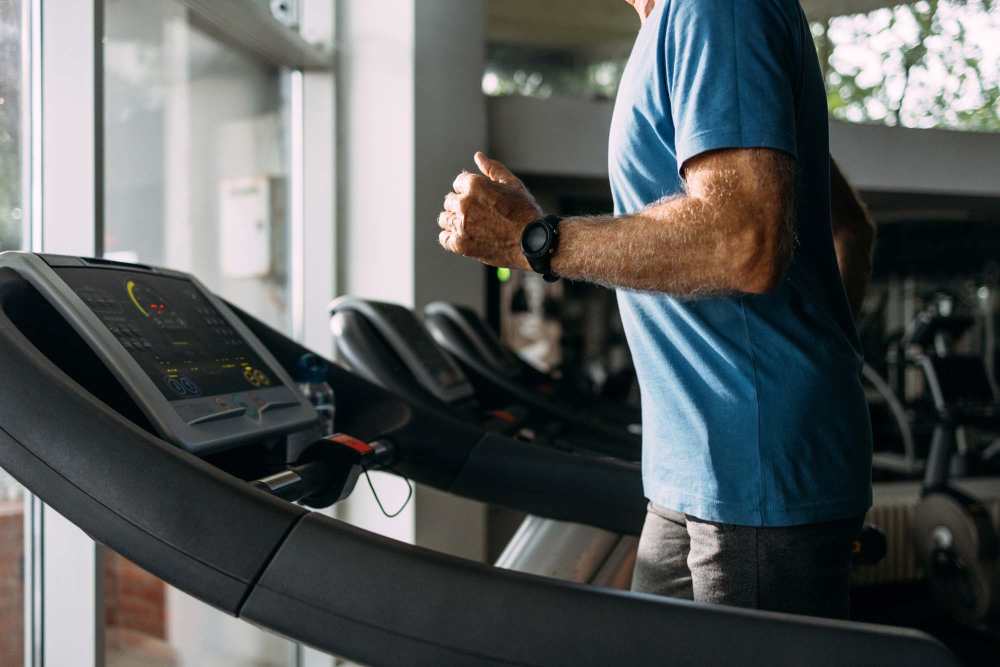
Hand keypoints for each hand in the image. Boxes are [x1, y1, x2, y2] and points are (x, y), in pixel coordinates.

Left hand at [438, 152, 542, 269]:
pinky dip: (452, 238)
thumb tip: (478, 156)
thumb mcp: (513, 185)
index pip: (459, 183)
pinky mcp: (460, 244)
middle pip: (450, 201)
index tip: (481, 200)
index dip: (470, 190)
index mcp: (475, 185)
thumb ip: (493, 169)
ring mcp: (461, 225)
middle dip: (461, 205)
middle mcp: (464, 203)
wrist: (533, 242)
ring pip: (444, 219)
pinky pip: (444, 239)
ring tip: (472, 227)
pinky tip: (466, 238)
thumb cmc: (526, 212)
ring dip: (454, 221)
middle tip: (479, 216)